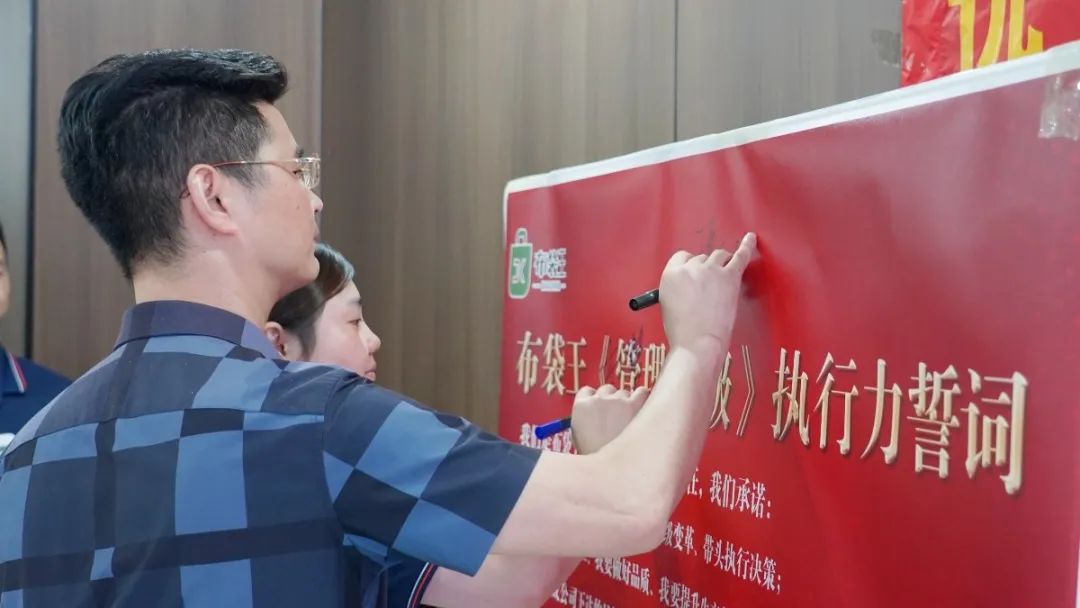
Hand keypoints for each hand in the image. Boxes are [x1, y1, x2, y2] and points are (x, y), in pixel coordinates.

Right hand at [570, 385, 648, 453]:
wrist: (611, 474)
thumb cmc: (595, 460)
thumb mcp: (578, 439)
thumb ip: (583, 420)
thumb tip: (593, 413)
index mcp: (581, 406)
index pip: (587, 392)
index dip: (595, 401)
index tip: (601, 410)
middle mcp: (598, 399)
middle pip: (607, 390)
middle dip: (612, 402)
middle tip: (617, 418)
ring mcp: (618, 400)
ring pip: (625, 393)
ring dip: (628, 403)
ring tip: (630, 422)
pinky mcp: (636, 403)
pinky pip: (642, 393)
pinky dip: (643, 400)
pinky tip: (643, 414)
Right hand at [659, 232, 756, 359]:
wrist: (697, 342)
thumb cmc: (681, 329)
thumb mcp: (667, 302)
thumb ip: (678, 286)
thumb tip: (692, 283)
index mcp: (671, 273)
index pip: (682, 257)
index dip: (690, 267)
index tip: (694, 278)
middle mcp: (691, 266)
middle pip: (702, 257)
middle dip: (706, 269)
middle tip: (709, 289)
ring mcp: (712, 270)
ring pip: (719, 255)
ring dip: (721, 263)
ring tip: (723, 277)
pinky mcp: (730, 277)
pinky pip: (740, 256)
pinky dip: (747, 246)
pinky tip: (751, 238)